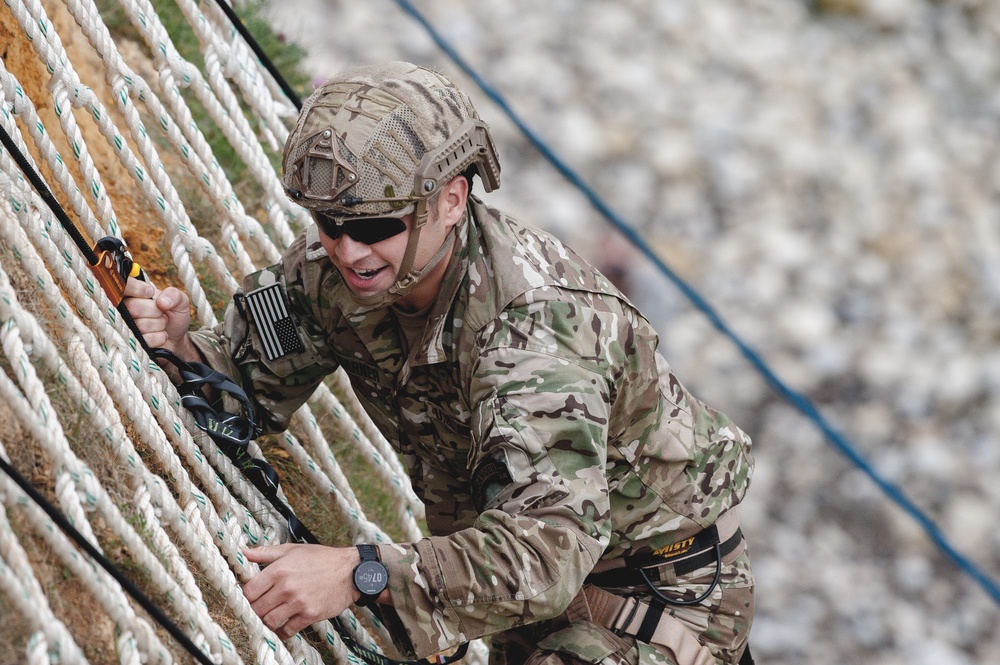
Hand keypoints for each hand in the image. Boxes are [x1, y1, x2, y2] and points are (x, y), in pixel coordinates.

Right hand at [122, 278, 198, 361]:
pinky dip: (159, 337)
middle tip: (161, 313)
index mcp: (132, 295)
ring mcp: (126, 328)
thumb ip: (174, 295)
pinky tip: (161, 334)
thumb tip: (161, 302)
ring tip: (162, 324)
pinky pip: (144, 339)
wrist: (176, 338)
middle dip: (155, 311)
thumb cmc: (173, 315)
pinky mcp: (131, 343)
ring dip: (159, 325)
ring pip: (140, 325)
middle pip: (132, 307)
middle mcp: (124, 310)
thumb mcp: (180, 301)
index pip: (124, 287)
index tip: (150, 294)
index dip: (137, 289)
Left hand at [243, 544, 361, 639]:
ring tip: (272, 616)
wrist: (350, 571)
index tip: (253, 597)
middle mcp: (286, 587)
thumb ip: (265, 552)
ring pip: (269, 621)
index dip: (247, 596)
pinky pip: (287, 631)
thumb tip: (243, 552)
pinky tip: (284, 625)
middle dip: (256, 610)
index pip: (249, 591)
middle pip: (257, 608)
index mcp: (279, 569)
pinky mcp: (310, 615)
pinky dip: (282, 631)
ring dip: (268, 621)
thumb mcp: (292, 550)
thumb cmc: (321, 558)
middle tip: (262, 608)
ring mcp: (298, 602)